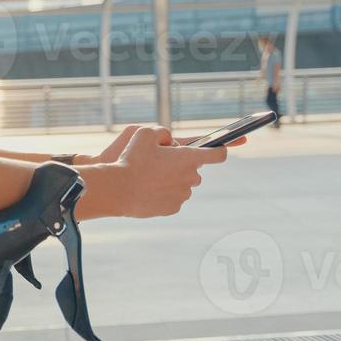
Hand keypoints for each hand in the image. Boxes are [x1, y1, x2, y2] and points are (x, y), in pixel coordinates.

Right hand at [76, 125, 236, 218]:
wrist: (118, 190)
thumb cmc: (130, 158)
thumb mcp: (144, 132)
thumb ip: (163, 132)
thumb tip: (170, 140)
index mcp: (188, 157)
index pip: (218, 154)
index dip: (221, 149)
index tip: (222, 148)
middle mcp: (191, 177)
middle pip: (195, 170)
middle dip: (183, 165)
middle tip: (162, 162)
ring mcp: (182, 195)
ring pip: (183, 184)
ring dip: (173, 179)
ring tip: (151, 176)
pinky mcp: (173, 208)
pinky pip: (173, 197)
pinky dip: (164, 193)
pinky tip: (149, 189)